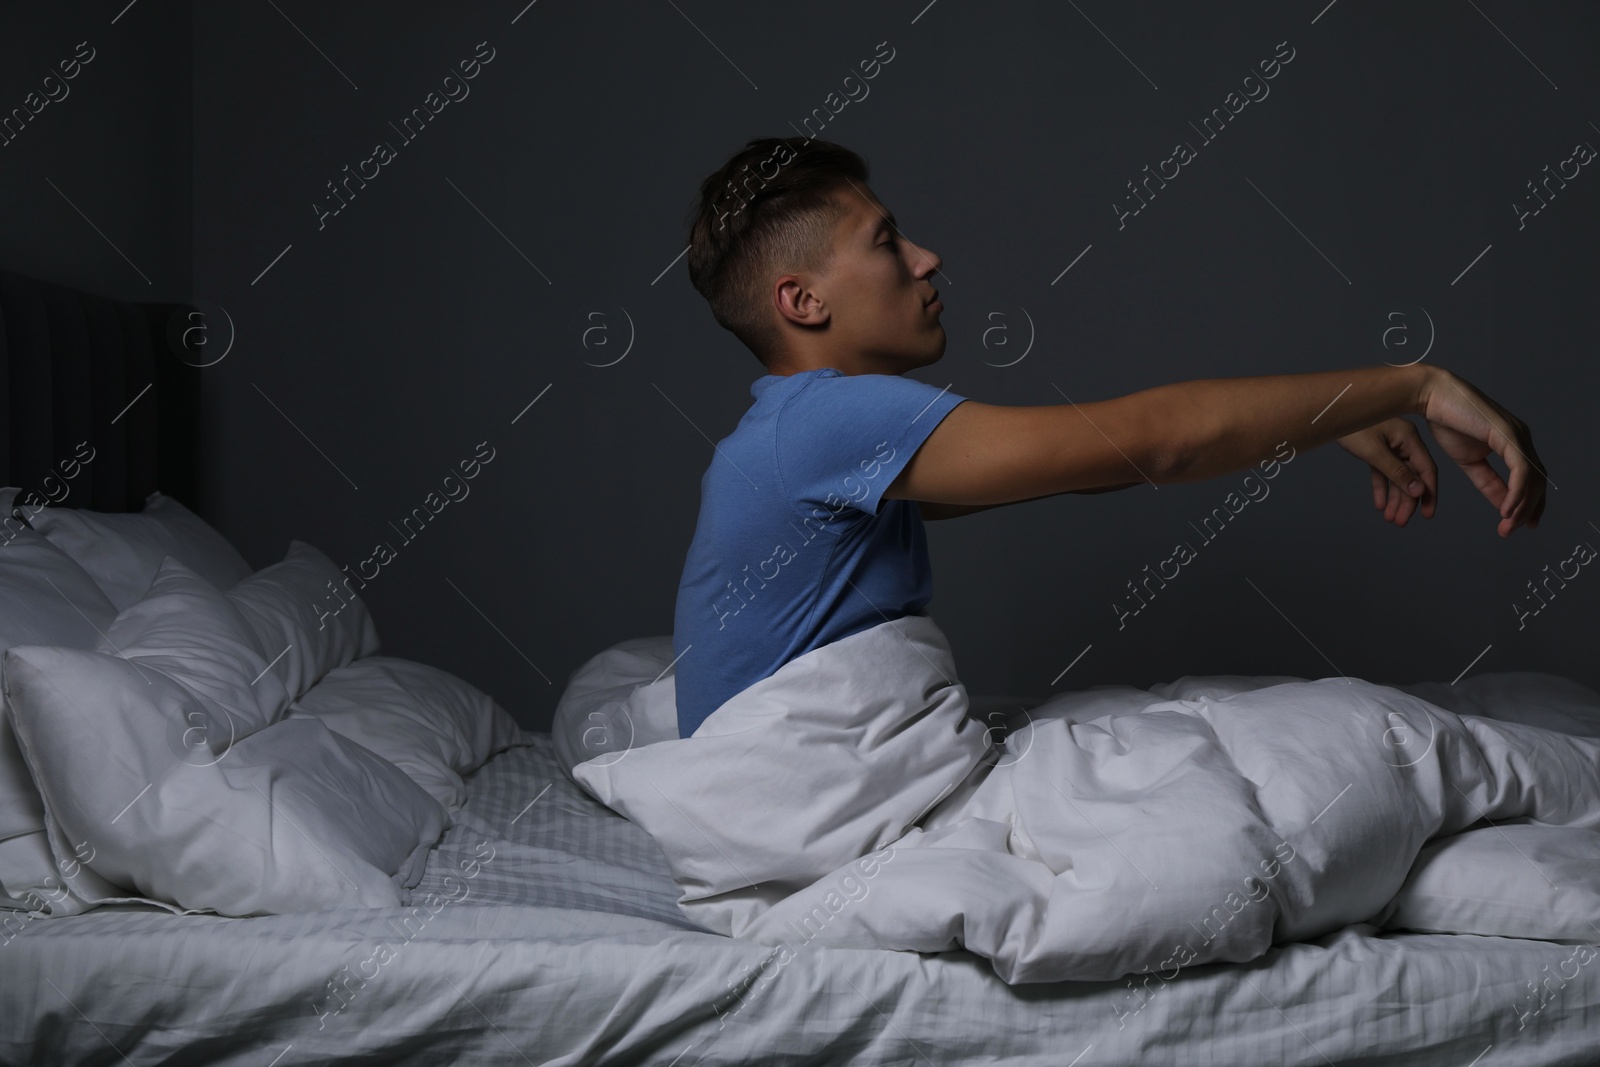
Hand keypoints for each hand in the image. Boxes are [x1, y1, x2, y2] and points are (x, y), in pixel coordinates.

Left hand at [1336, 418, 1437, 526]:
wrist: (1330, 410)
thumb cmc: (1354, 426)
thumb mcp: (1375, 452)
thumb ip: (1397, 472)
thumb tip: (1418, 491)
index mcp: (1410, 439)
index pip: (1426, 470)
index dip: (1428, 493)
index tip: (1427, 515)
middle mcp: (1403, 442)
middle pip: (1411, 476)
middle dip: (1407, 501)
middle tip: (1400, 522)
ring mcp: (1390, 445)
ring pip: (1396, 476)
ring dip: (1394, 498)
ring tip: (1390, 519)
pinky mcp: (1375, 448)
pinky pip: (1382, 471)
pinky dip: (1381, 487)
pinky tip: (1380, 505)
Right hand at [1418, 368, 1547, 537]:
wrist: (1431, 396)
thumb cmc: (1445, 421)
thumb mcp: (1468, 460)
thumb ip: (1487, 481)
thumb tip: (1503, 503)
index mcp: (1512, 443)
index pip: (1529, 479)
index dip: (1528, 503)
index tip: (1520, 524)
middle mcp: (1521, 438)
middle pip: (1537, 481)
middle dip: (1529, 510)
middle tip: (1514, 531)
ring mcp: (1518, 436)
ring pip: (1532, 479)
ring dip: (1522, 506)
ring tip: (1508, 526)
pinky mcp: (1509, 436)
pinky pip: (1520, 471)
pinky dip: (1516, 493)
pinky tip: (1507, 509)